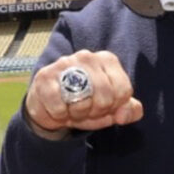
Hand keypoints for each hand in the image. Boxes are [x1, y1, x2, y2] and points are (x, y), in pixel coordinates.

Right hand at [25, 50, 142, 134]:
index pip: (123, 91)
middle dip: (96, 112)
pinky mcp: (44, 76)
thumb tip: (123, 114)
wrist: (51, 107)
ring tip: (71, 108)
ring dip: (77, 115)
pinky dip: (59, 116)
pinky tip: (57, 108)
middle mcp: (87, 57)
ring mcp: (64, 64)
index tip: (104, 106)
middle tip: (85, 109)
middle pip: (105, 98)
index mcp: (107, 60)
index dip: (114, 107)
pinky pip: (60, 107)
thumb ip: (129, 111)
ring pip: (82, 102)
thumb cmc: (85, 104)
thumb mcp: (111, 109)